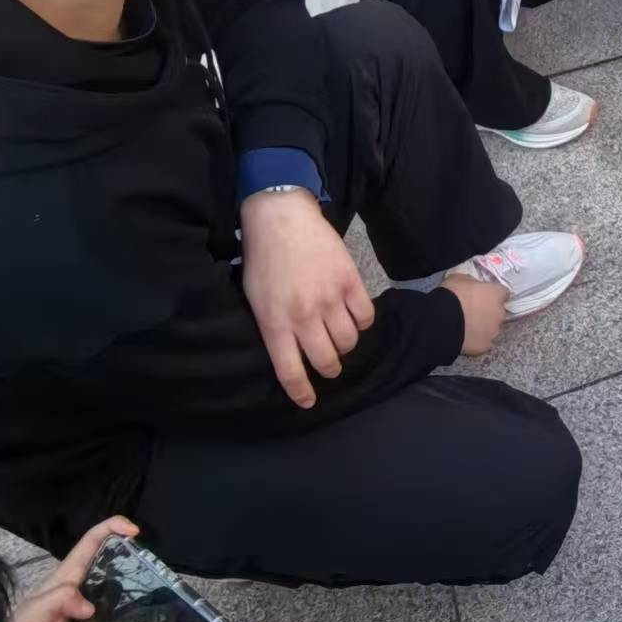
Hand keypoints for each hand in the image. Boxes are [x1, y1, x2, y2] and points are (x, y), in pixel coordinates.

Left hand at [4, 515, 139, 621]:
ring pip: (121, 609)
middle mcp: (86, 592)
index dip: (112, 528)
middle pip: (116, 571)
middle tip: (146, 585)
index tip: (134, 531)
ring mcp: (94, 616)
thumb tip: (90, 607)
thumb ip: (59, 599)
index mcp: (69, 578)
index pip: (92, 543)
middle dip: (133, 575)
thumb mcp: (34, 612)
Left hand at [239, 189, 374, 408]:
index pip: (290, 370)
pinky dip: (363, 322)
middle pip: (327, 360)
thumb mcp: (256, 300)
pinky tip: (354, 316)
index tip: (308, 402)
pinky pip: (366, 316)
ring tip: (341, 336)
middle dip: (330, 369)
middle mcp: (303, 315)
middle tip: (330, 366)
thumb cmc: (264, 260)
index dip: (301, 391)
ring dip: (346, 345)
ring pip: (349, 340)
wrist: (282, 219)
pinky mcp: (349, 281)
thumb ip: (274, 328)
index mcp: (274, 322)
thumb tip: (293, 353)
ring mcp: (329, 298)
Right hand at [441, 275, 507, 355]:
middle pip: (498, 312)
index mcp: (496, 294)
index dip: (493, 295)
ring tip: (467, 328)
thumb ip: (471, 283)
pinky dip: (476, 341)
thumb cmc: (451, 295)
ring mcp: (494, 331)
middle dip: (489, 312)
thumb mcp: (459, 279)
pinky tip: (465, 339)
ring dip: (483, 327)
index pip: (503, 293)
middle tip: (473, 313)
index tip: (484, 296)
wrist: (441, 321)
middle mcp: (500, 313)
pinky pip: (483, 343)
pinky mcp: (485, 346)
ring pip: (492, 329)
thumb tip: (472, 286)